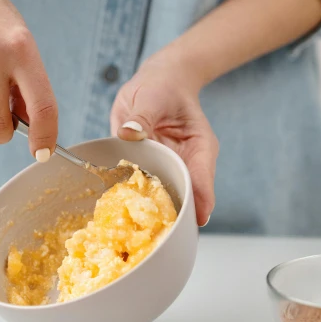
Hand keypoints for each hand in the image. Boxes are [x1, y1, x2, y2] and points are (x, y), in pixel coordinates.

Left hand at [110, 50, 217, 225]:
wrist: (159, 81)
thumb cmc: (163, 86)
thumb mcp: (154, 96)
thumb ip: (142, 116)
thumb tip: (129, 132)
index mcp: (199, 148)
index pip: (201, 179)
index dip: (198, 201)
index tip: (194, 221)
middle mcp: (185, 163)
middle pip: (185, 196)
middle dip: (174, 218)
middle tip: (161, 240)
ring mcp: (166, 168)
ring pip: (163, 198)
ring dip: (151, 215)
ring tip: (140, 237)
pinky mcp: (148, 168)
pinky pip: (141, 189)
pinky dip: (132, 201)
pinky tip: (119, 217)